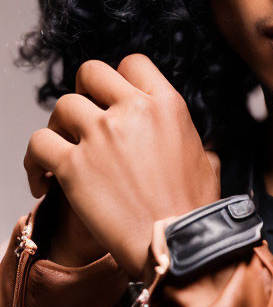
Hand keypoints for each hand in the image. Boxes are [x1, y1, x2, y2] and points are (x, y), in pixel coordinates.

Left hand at [24, 53, 220, 278]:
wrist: (176, 243)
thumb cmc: (192, 208)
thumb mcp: (206, 159)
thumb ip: (192, 141)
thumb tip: (195, 146)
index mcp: (166, 104)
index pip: (132, 63)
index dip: (119, 79)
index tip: (113, 99)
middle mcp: (132, 110)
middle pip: (91, 72)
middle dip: (83, 91)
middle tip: (83, 116)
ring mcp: (101, 135)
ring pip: (62, 105)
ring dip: (58, 127)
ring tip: (60, 151)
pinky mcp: (74, 167)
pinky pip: (38, 145)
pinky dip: (33, 162)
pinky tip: (43, 180)